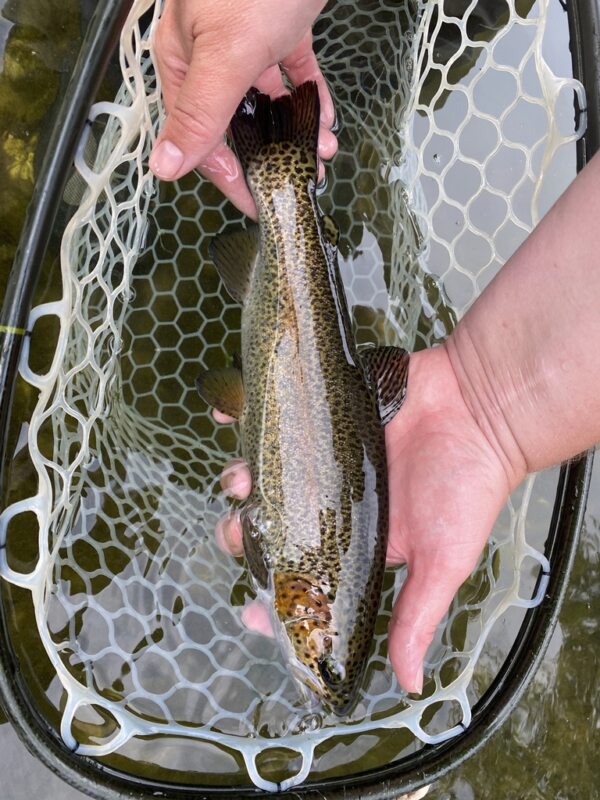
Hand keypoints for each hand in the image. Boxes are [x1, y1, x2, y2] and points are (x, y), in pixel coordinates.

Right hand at [149, 0, 337, 216]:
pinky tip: (325, 119)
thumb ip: (201, 111)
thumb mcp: (227, 52)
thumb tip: (164, 166)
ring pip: (267, 102)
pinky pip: (294, 75)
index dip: (228, 176)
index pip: (199, 137)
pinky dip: (310, 98)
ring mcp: (246, 42)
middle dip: (268, 156)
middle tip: (296, 182)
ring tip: (320, 154)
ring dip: (294, 132)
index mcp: (184, 62)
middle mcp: (211, 56)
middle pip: (235, 124)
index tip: (257, 203)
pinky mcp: (281, 27)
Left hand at [214, 345, 520, 692]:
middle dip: (244, 538)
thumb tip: (411, 684)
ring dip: (239, 483)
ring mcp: (321, 459)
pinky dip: (239, 416)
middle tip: (242, 533)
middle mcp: (331, 506)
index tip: (252, 613)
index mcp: (355, 545)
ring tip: (239, 481)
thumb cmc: (465, 488)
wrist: (478, 410)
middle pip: (271, 529)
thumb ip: (416, 617)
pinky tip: (223, 416)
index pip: (303, 580)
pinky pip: (271, 419)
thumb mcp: (443, 561)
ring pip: (262, 478)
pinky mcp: (320, 418)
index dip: (274, 599)